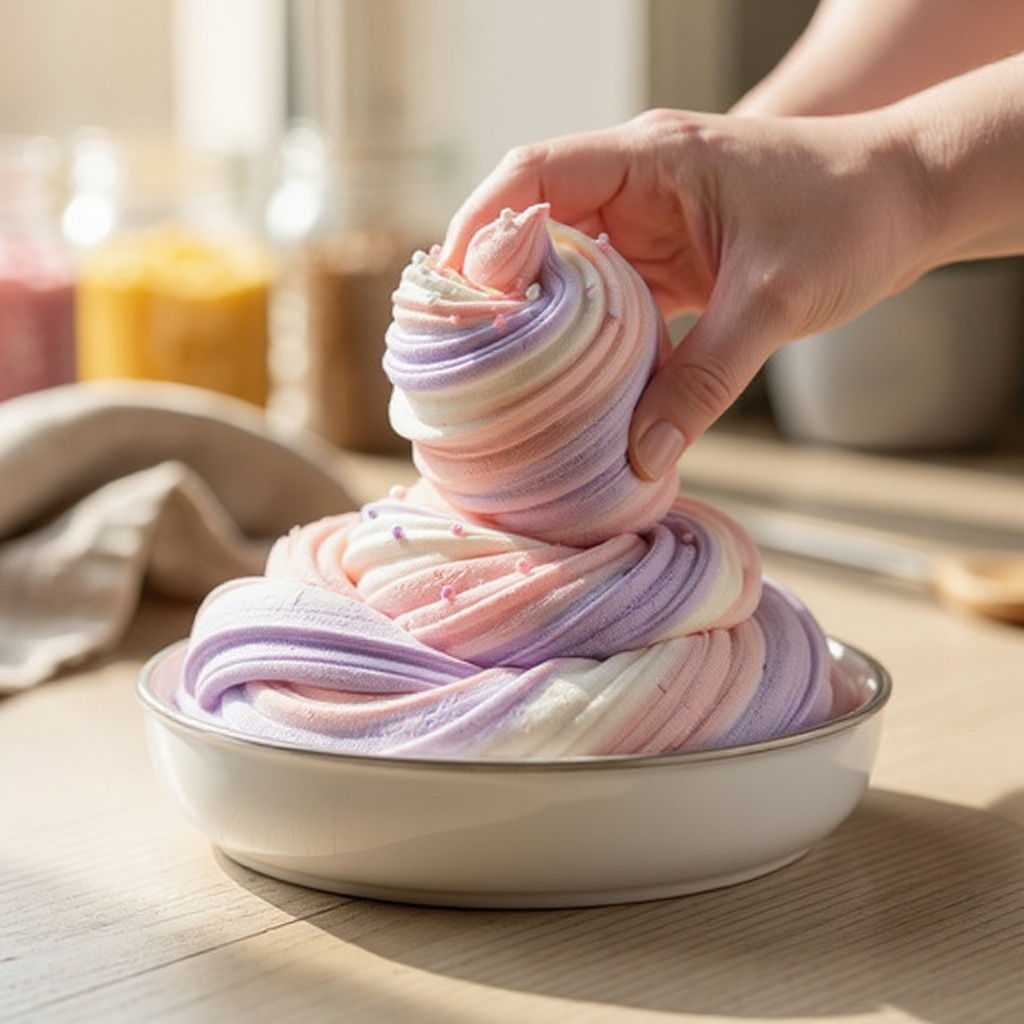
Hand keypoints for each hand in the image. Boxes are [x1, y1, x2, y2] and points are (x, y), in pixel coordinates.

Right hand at [441, 108, 930, 477]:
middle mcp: (637, 182)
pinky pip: (604, 294)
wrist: (908, 202)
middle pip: (534, 221)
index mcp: (651, 159)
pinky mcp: (668, 258)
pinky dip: (581, 332)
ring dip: (534, 312)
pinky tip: (568, 380)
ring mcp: (650, 220)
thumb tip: (641, 460)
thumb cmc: (849, 220)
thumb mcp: (773, 302)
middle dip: (493, 280)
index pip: (534, 175)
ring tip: (498, 372)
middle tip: (462, 349)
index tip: (453, 298)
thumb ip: (703, 381)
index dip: (480, 229)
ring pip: (565, 262)